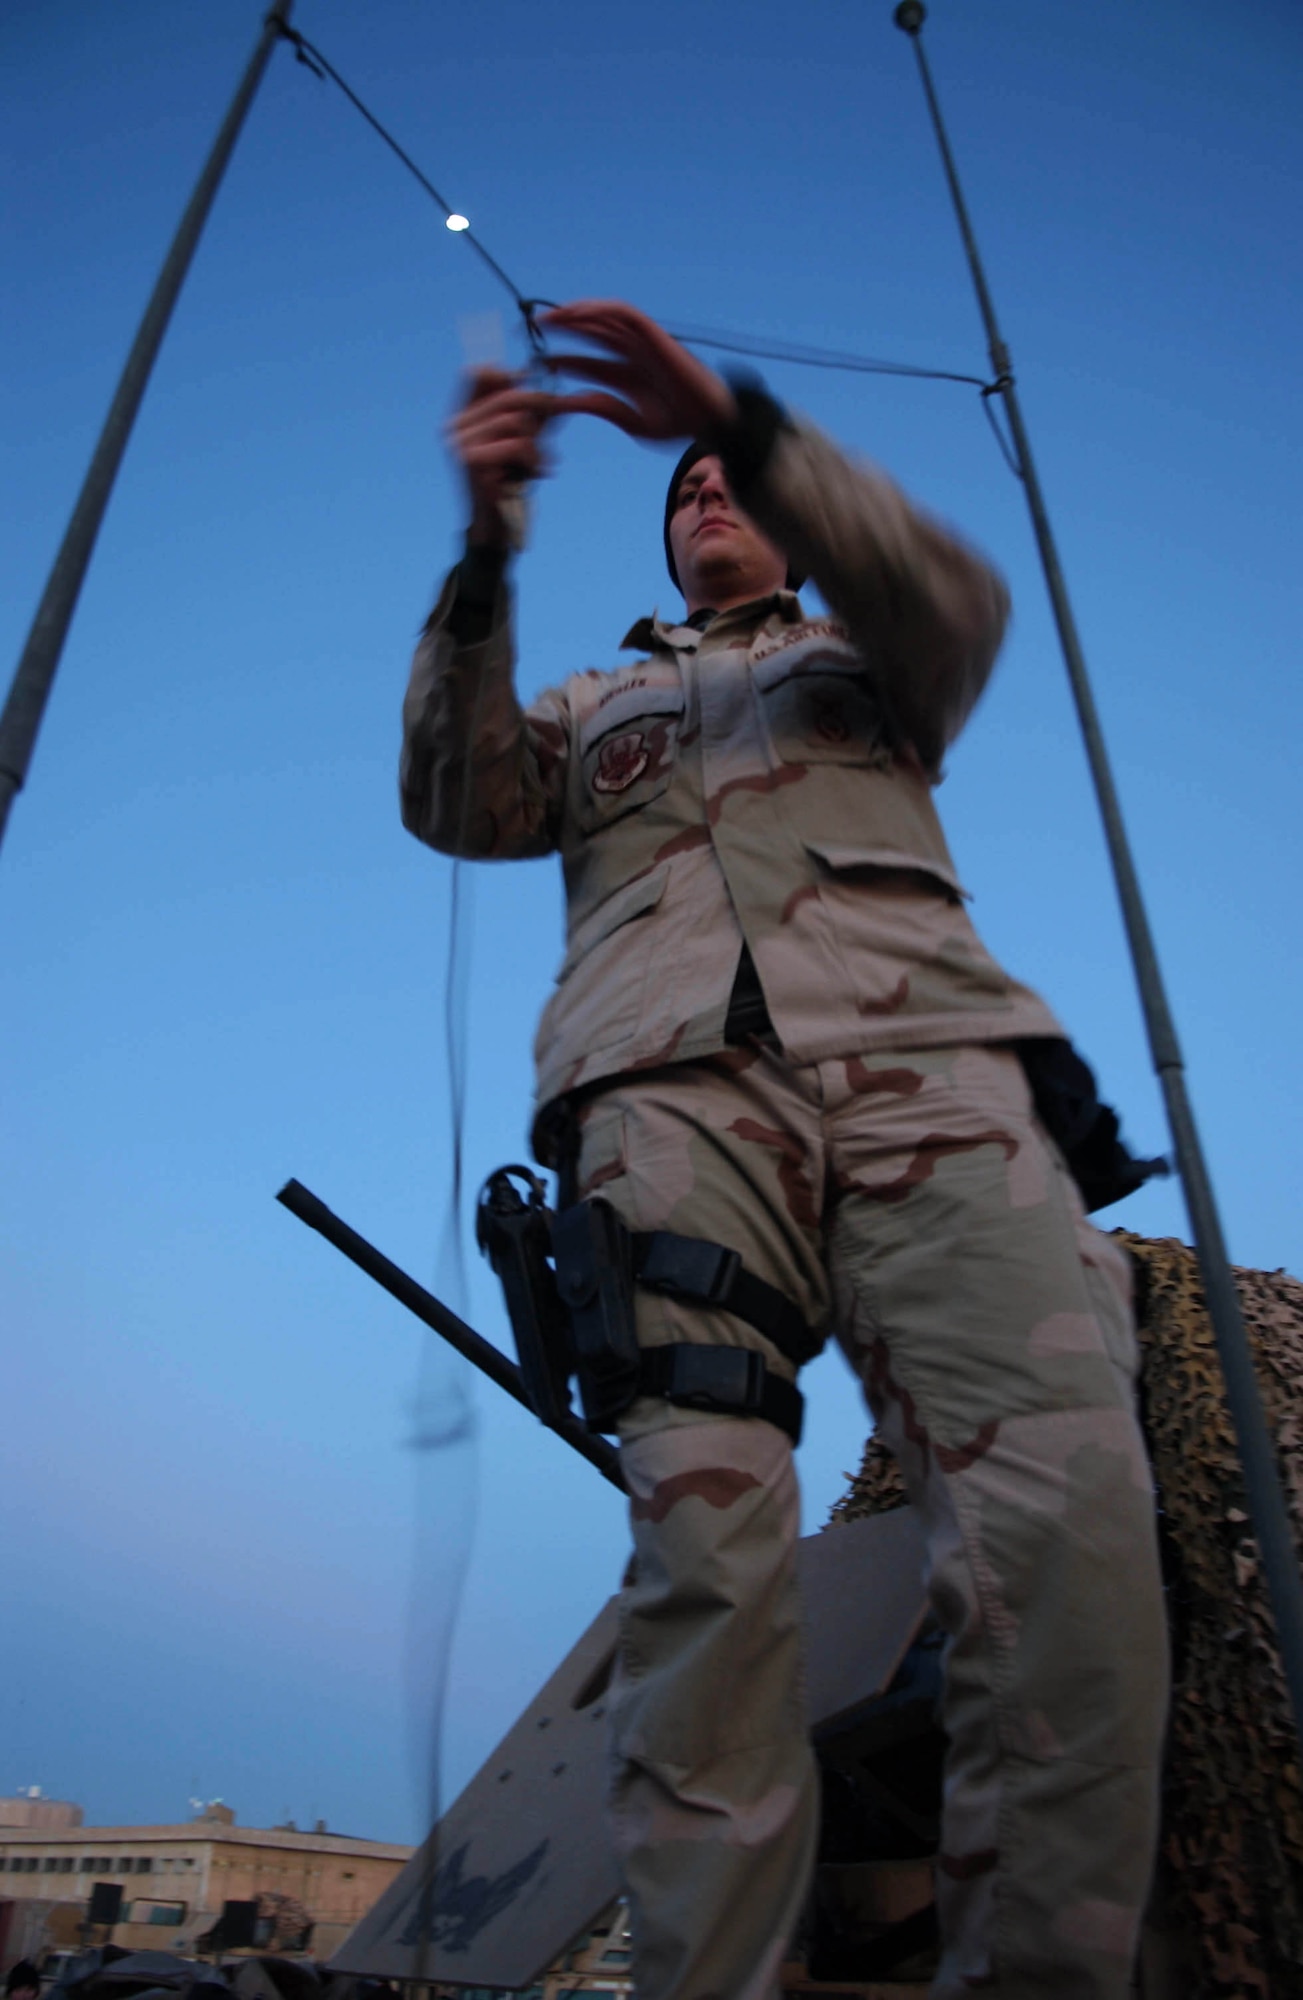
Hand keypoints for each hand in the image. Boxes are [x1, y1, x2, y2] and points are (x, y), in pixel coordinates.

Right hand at [447, 367, 556, 546]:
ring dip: (537, 443)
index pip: (477, 374)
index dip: (506, 373)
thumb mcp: (522, 442)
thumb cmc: (511, 484)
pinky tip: (535, 474)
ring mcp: (460, 445)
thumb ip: (531, 416)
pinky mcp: (473, 462)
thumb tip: (551, 390)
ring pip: (516, 421)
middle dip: (537, 405)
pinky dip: (534, 459)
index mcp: (461, 418)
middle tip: (554, 414)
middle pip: (507, 396)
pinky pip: (517, 444)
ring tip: (538, 463)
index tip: (527, 381)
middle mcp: (454, 428)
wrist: (497, 528)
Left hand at [540, 301, 736, 441]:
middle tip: (534, 329)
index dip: (562, 360)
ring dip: (576, 314)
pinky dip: (600, 309)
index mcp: (625, 377)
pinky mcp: (654, 334)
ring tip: (549, 318)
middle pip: (591, 334)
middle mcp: (631, 355)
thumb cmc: (679, 426)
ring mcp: (643, 343)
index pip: (587, 363)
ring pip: (603, 319)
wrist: (713, 419)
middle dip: (563, 329)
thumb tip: (568, 401)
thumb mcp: (634, 422)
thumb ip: (604, 407)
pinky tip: (578, 313)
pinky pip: (623, 313)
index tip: (537, 363)